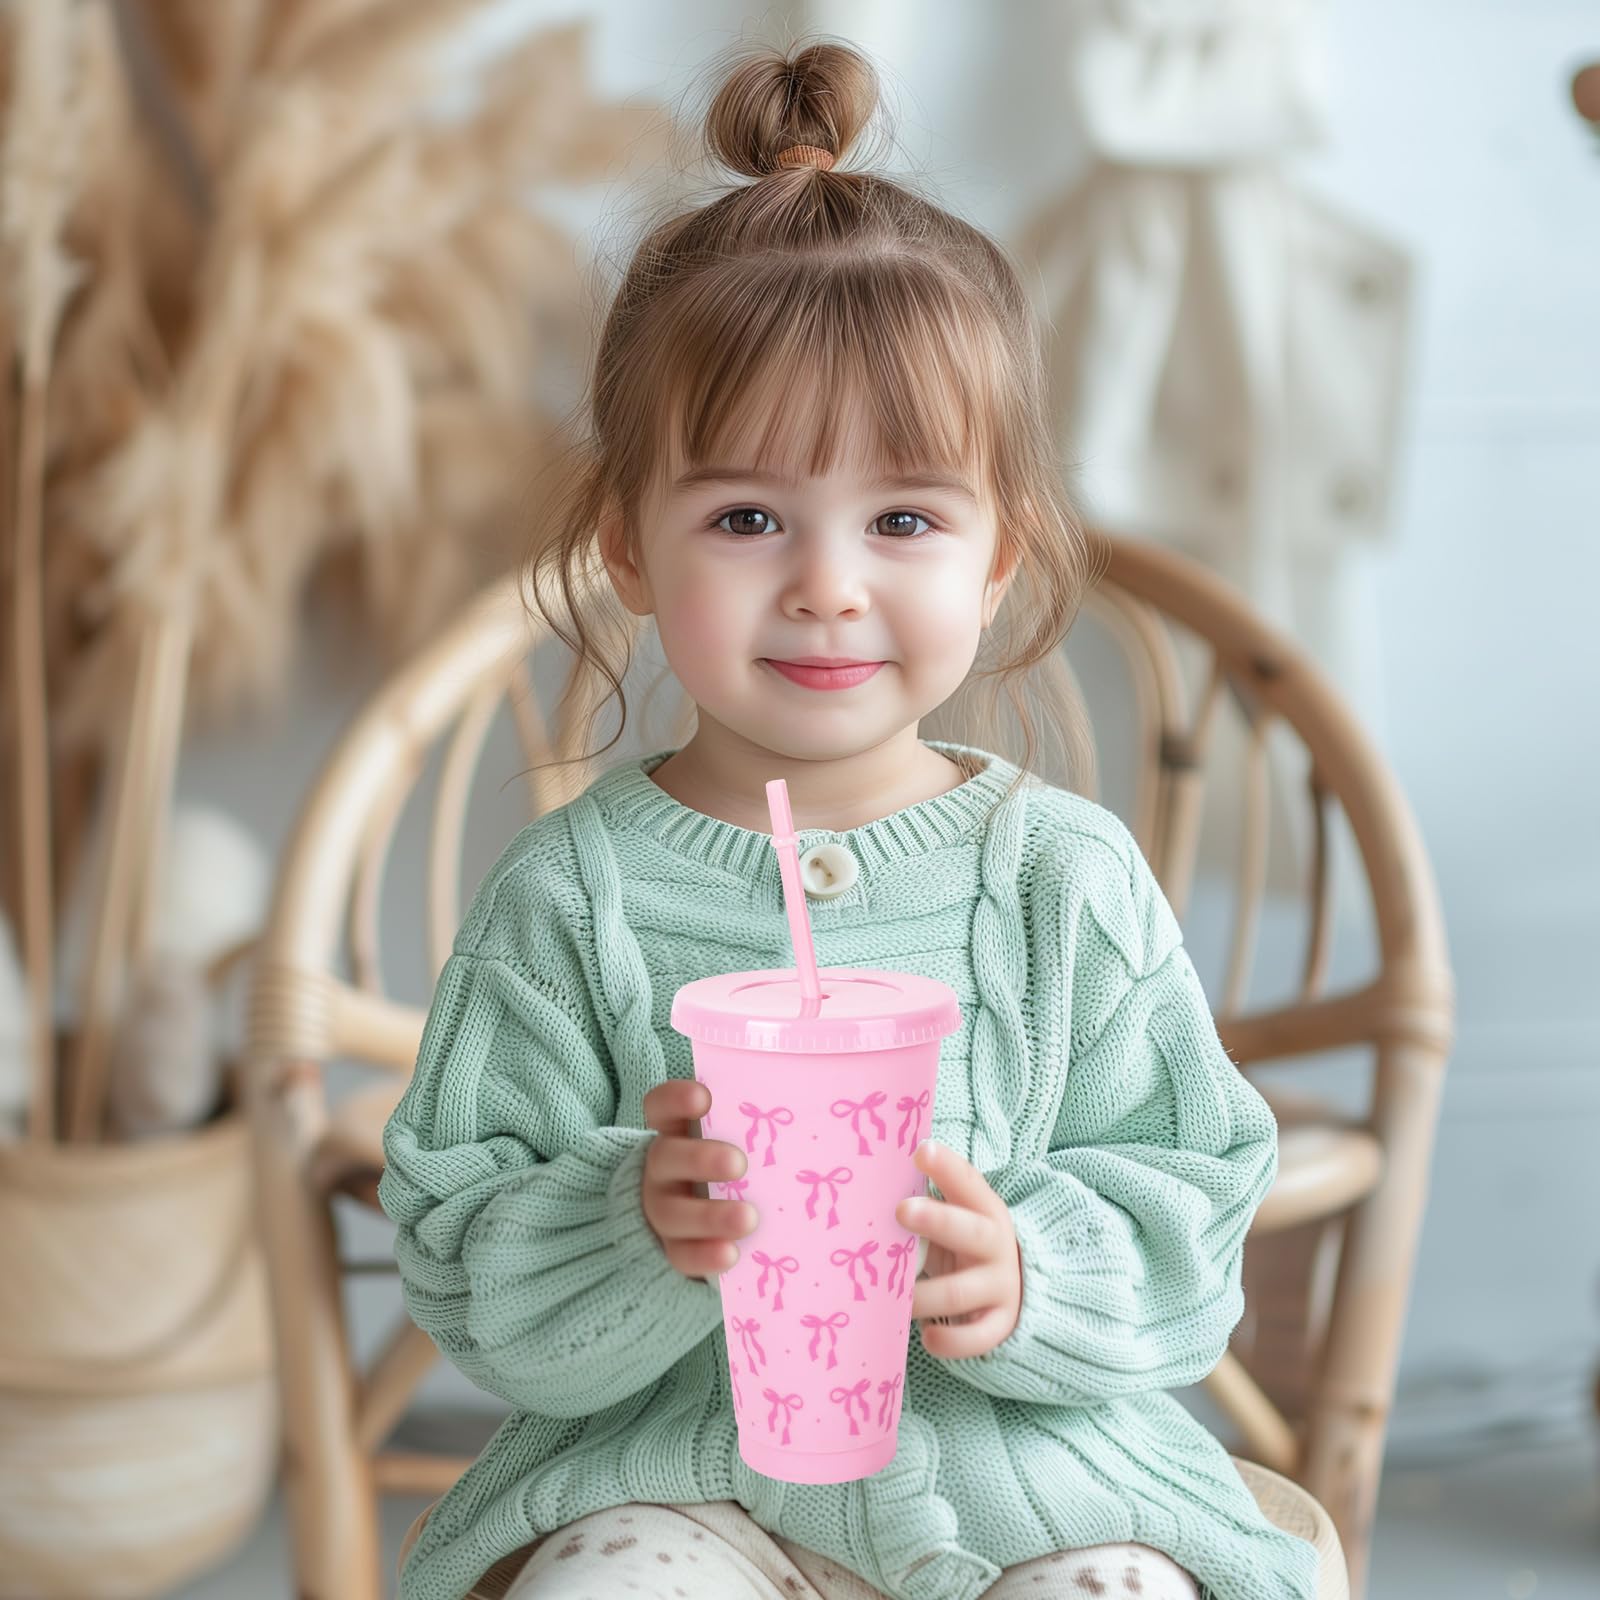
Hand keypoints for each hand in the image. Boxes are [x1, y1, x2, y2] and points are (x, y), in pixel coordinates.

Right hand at [641, 1079, 757, 1281]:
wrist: (718, 1220)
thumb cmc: (747, 1161)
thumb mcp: (752, 1136)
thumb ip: (775, 1121)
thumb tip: (846, 1094)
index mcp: (678, 1130)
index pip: (661, 1107)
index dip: (675, 1100)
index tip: (703, 1097)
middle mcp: (665, 1167)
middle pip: (667, 1157)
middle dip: (700, 1159)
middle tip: (739, 1164)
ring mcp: (665, 1210)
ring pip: (672, 1212)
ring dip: (709, 1215)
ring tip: (748, 1218)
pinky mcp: (676, 1249)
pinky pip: (682, 1255)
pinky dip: (705, 1255)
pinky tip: (732, 1255)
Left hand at [895, 1141, 1021, 1358]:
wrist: (1013, 1285)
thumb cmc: (963, 1239)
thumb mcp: (956, 1212)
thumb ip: (924, 1197)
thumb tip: (863, 1175)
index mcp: (983, 1208)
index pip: (968, 1182)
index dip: (946, 1166)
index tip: (920, 1149)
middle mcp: (995, 1244)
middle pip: (970, 1231)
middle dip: (937, 1221)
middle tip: (901, 1210)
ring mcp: (999, 1286)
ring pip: (961, 1291)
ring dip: (924, 1294)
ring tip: (892, 1294)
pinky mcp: (998, 1324)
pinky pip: (977, 1337)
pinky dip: (952, 1342)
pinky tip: (927, 1337)